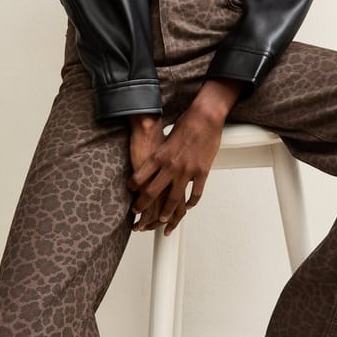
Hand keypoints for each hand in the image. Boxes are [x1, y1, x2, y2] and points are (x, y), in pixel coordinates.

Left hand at [128, 79, 242, 235]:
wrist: (205, 116)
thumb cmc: (187, 123)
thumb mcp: (166, 139)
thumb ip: (161, 154)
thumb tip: (156, 165)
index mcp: (160, 156)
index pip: (140, 177)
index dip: (133, 189)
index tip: (132, 193)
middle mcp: (171, 166)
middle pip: (152, 193)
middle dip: (142, 206)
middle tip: (137, 212)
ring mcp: (187, 171)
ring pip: (174, 199)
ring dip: (166, 212)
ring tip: (161, 219)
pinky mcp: (202, 172)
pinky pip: (195, 194)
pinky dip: (191, 203)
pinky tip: (188, 207)